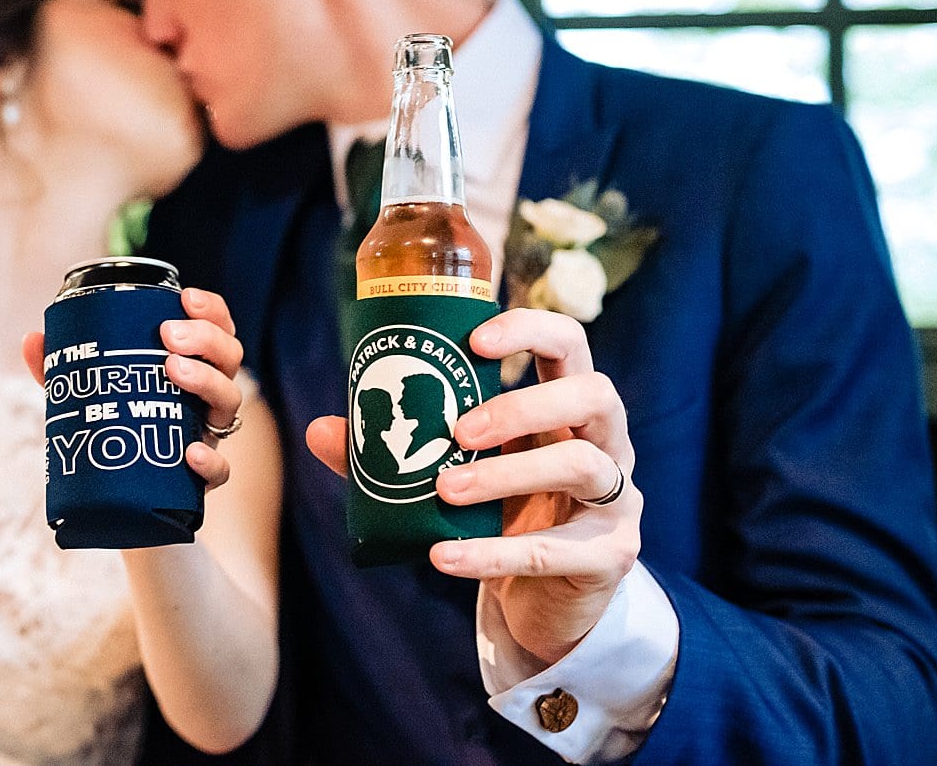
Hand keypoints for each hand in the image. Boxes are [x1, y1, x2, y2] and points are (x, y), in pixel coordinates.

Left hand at [26, 286, 246, 488]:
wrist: (121, 496)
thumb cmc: (113, 427)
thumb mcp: (87, 392)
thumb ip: (62, 368)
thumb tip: (32, 340)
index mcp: (189, 365)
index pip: (216, 329)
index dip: (210, 311)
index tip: (185, 298)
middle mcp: (206, 396)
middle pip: (229, 357)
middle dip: (204, 338)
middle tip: (168, 335)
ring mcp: (208, 433)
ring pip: (229, 401)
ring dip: (206, 380)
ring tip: (171, 369)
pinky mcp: (202, 476)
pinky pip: (220, 470)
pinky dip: (210, 461)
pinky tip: (189, 452)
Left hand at [305, 308, 638, 666]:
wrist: (543, 605)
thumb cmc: (499, 520)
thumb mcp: (453, 476)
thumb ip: (393, 452)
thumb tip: (320, 428)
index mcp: (565, 410)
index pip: (569, 346)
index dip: (531, 330)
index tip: (474, 340)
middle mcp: (605, 445)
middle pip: (595, 395)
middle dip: (523, 406)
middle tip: (458, 430)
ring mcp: (616, 501)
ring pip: (583, 466)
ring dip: (508, 474)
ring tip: (445, 489)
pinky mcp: (611, 558)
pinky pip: (556, 551)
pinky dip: (494, 554)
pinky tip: (444, 555)